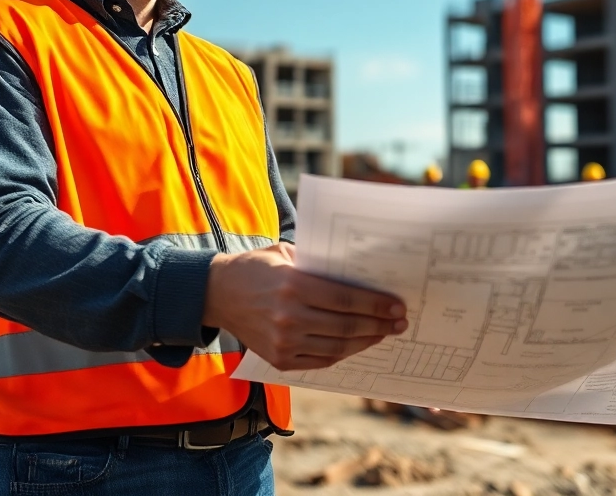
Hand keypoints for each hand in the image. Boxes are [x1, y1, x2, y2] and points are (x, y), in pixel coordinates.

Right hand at [203, 243, 407, 371]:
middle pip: (347, 326)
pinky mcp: (279, 360)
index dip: (376, 305)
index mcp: (293, 286)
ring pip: (338, 347)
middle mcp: (289, 317)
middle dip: (379, 325)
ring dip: (366, 341)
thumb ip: (318, 264)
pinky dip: (343, 353)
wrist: (216, 294)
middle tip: (399, 322)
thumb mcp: (285, 254)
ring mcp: (283, 343)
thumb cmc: (256, 268)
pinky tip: (357, 344)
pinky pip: (321, 361)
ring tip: (383, 333)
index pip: (346, 299)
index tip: (397, 306)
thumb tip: (360, 273)